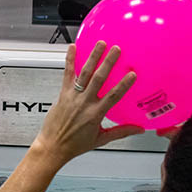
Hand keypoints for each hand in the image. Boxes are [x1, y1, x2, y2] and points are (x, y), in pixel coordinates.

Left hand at [33, 42, 143, 167]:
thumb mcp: (101, 139)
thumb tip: (138, 129)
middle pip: (98, 79)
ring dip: (92, 57)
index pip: (113, 96)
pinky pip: (67, 74)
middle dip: (108, 63)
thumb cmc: (75, 145)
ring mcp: (72, 97)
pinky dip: (70, 60)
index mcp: (95, 114)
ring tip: (100, 44)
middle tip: (116, 50)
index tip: (132, 74)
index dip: (123, 84)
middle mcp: (84, 103)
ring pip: (84, 74)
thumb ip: (121, 132)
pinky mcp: (63, 94)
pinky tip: (72, 48)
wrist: (53, 147)